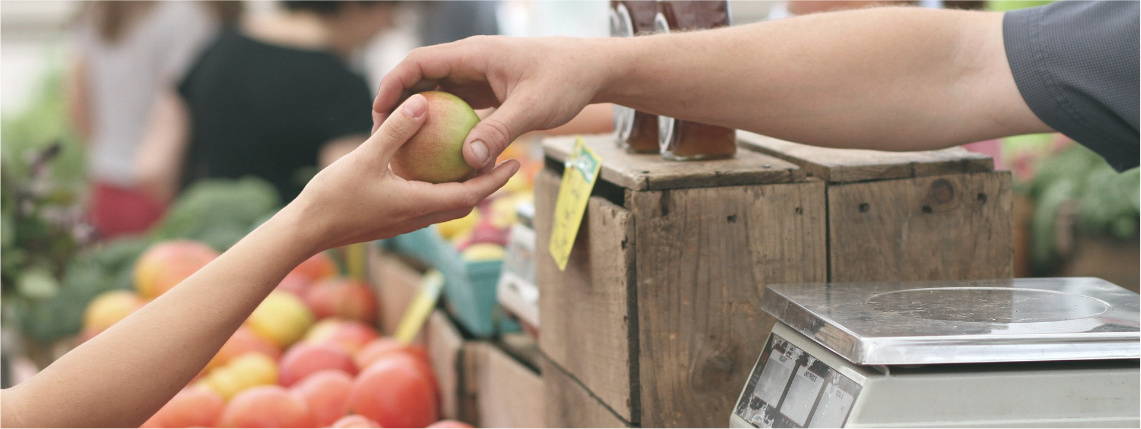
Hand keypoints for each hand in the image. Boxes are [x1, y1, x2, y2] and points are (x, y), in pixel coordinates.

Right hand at [288, 93, 519, 251]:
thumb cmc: (333, 197)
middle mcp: (417, 217)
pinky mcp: (391, 219)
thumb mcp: (366, 157)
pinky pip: (425, 202)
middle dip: (486, 184)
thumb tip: (423, 102)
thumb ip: (396, 131)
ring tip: (473, 161)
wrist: (305, 231)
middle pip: (464, 202)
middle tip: (503, 159)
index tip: (515, 163)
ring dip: (463, 186)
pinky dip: (438, 186)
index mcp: (419, 205)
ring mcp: (404, 221)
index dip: (495, 180)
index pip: (470, 195)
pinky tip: (430, 166)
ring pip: (445, 204)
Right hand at [372, 36, 610, 170]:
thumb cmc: (565, 80)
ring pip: (437, 93)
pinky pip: (456, 106)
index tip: (379, 114)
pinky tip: (437, 153)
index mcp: (474, 54)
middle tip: (382, 137)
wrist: (591, 69)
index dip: (393, 85)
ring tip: (402, 148)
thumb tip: (469, 161)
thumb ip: (500, 132)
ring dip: (419, 116)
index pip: (419, 62)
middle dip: (398, 104)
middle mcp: (470, 61)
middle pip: (421, 78)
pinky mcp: (487, 90)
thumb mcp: (533, 108)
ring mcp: (478, 76)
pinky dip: (443, 125)